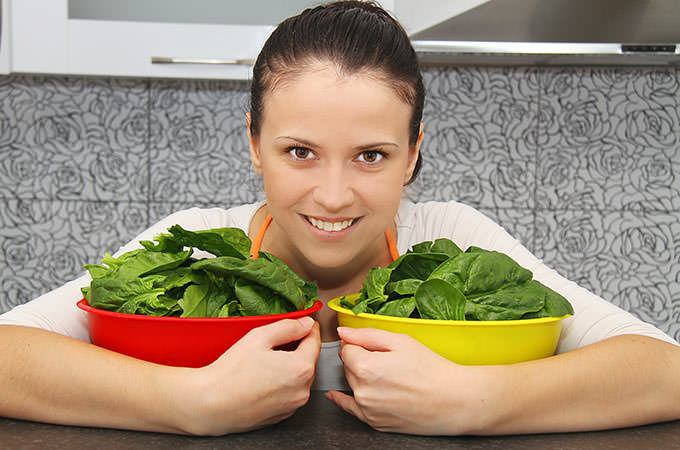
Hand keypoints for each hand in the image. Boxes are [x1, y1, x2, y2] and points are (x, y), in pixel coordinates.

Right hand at [182, 317, 320, 434]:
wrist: (210, 404)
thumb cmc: (231, 373)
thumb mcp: (259, 337)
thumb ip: (288, 326)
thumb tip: (306, 324)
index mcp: (301, 368)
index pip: (314, 341)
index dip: (309, 328)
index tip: (305, 323)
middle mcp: (302, 390)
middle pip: (308, 361)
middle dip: (298, 348)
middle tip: (277, 342)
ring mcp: (292, 405)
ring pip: (299, 378)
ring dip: (290, 367)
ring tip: (266, 362)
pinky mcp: (282, 415)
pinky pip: (289, 393)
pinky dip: (282, 383)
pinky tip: (263, 378)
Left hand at [326, 327, 480, 434]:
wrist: (454, 400)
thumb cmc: (431, 369)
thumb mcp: (401, 341)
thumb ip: (367, 335)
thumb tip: (343, 333)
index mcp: (366, 367)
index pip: (346, 349)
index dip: (358, 344)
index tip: (370, 344)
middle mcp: (362, 390)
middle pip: (348, 367)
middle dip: (359, 360)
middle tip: (385, 359)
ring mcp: (367, 409)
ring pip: (352, 384)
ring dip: (360, 377)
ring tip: (387, 375)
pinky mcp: (374, 422)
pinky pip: (351, 409)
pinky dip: (342, 400)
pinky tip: (334, 396)